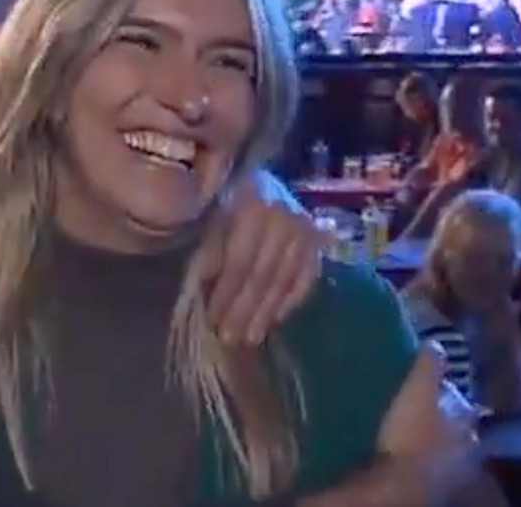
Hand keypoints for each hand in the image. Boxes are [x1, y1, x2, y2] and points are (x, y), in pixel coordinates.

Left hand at [206, 176, 324, 344]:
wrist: (250, 184)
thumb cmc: (215, 208)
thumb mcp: (204, 226)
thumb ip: (208, 257)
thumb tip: (204, 297)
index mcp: (249, 206)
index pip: (241, 260)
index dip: (227, 293)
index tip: (213, 321)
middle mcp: (283, 214)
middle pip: (264, 273)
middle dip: (245, 309)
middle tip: (231, 338)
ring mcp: (304, 228)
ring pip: (286, 278)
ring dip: (266, 312)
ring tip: (250, 338)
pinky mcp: (316, 241)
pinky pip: (306, 277)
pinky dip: (290, 301)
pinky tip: (274, 320)